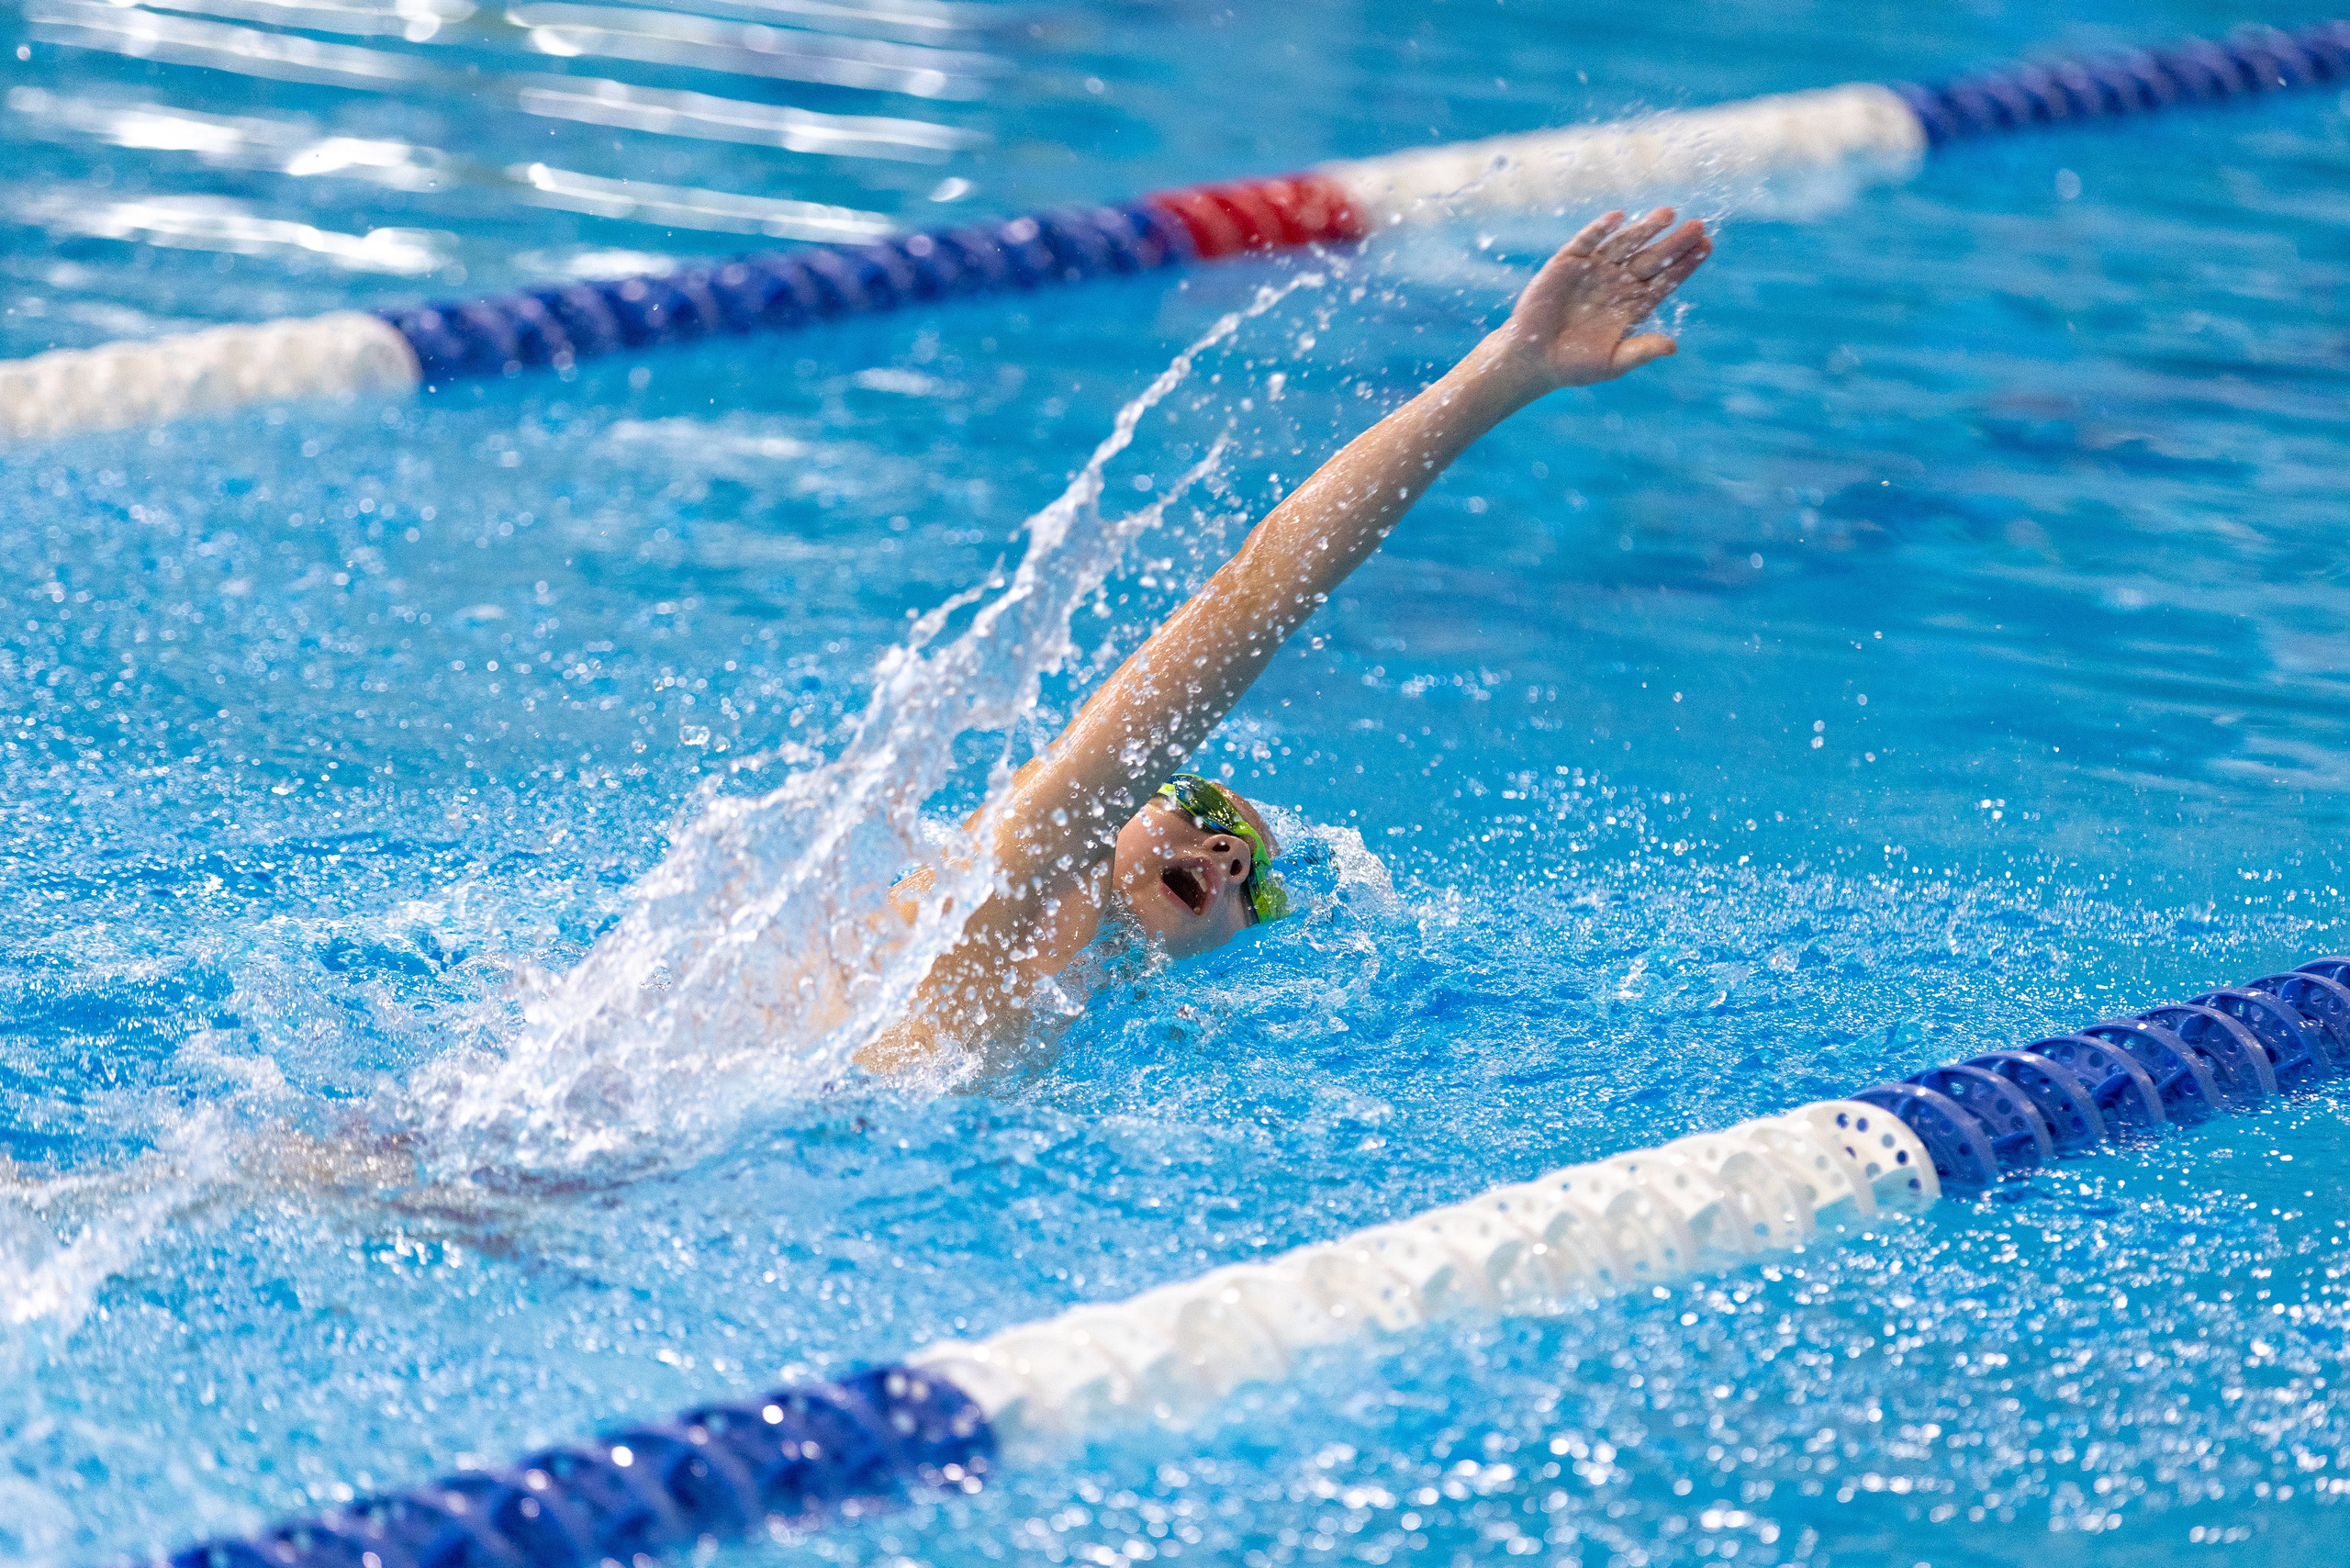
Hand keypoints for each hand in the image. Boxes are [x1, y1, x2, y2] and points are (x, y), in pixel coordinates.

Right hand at [1481, 207, 1711, 397]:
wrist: (1533, 360)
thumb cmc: (1574, 365)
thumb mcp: (1612, 363)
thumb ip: (1641, 351)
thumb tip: (1674, 345)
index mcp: (1632, 305)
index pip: (1665, 280)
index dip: (1686, 264)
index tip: (1707, 247)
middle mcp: (1617, 282)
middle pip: (1652, 258)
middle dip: (1674, 243)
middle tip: (1698, 227)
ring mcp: (1593, 270)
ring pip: (1625, 244)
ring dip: (1645, 229)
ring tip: (1668, 214)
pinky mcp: (1567, 262)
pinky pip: (1586, 241)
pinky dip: (1600, 229)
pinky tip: (1618, 217)